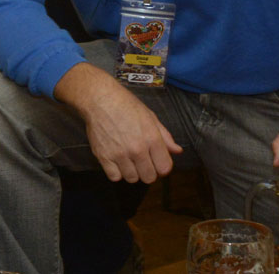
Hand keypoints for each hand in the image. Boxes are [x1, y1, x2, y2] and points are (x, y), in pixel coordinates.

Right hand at [55, 63, 181, 182]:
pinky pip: (115, 177)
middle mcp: (137, 149)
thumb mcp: (151, 117)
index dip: (162, 166)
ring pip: (132, 179)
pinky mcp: (104, 157)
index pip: (164, 168)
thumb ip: (165, 136)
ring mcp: (119, 155)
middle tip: (143, 161)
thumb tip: (177, 151)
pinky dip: (117, 172)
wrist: (101, 100)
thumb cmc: (126, 105)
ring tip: (129, 159)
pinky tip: (117, 161)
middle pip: (149, 177)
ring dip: (132, 172)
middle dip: (148, 171)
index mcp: (152, 138)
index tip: (157, 162)